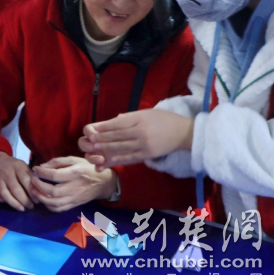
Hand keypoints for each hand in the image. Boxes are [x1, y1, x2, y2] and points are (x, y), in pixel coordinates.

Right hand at [0, 151, 36, 211]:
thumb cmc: (14, 166)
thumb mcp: (23, 167)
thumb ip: (31, 177)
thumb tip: (41, 191)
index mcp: (18, 166)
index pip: (26, 181)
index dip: (32, 192)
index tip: (37, 200)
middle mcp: (7, 172)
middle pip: (16, 189)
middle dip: (24, 200)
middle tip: (31, 206)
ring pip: (5, 194)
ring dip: (14, 203)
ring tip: (22, 208)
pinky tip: (7, 204)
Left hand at [29, 156, 116, 211]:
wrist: (102, 182)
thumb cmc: (87, 168)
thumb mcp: (74, 159)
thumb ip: (57, 162)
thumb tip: (42, 166)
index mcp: (75, 173)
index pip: (55, 175)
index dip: (42, 173)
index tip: (35, 169)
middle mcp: (75, 187)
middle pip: (53, 191)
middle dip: (39, 187)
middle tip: (32, 180)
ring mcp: (74, 198)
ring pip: (55, 203)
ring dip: (42, 198)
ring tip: (34, 191)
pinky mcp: (74, 205)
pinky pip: (59, 209)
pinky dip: (48, 206)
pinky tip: (43, 199)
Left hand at [79, 109, 193, 169]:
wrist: (184, 132)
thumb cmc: (164, 120)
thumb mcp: (147, 112)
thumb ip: (130, 117)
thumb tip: (114, 120)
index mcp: (139, 118)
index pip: (117, 124)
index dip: (103, 128)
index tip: (92, 130)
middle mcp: (141, 131)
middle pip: (117, 136)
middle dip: (101, 139)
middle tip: (89, 142)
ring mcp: (144, 144)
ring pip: (121, 148)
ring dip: (106, 150)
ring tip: (95, 151)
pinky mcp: (148, 154)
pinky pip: (131, 158)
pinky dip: (118, 160)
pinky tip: (109, 161)